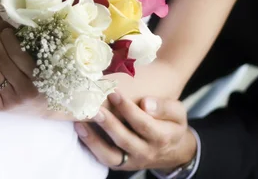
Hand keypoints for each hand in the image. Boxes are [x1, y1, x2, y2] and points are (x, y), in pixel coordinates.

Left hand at [0, 22, 41, 111]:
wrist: (46, 104)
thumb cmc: (43, 73)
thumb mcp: (36, 51)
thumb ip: (12, 34)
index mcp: (41, 74)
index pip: (16, 51)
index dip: (6, 36)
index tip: (5, 32)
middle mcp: (27, 90)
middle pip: (0, 59)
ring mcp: (14, 100)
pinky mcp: (3, 108)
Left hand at [74, 92, 196, 171]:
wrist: (173, 151)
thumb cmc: (171, 124)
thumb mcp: (178, 112)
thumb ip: (164, 107)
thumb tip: (146, 103)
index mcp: (162, 137)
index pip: (142, 123)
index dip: (127, 108)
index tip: (113, 92)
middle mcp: (146, 152)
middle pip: (125, 140)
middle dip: (108, 123)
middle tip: (93, 107)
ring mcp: (132, 161)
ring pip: (111, 155)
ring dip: (93, 140)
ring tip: (79, 123)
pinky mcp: (122, 164)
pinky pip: (105, 160)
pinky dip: (91, 148)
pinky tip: (81, 132)